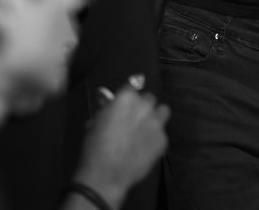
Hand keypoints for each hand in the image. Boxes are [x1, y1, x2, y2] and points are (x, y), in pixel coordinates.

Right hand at [67, 76, 169, 208]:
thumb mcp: (96, 121)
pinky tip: (145, 149)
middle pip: (149, 98)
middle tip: (135, 119)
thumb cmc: (95, 147)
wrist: (105, 175)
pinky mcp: (163, 140)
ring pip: (163, 111)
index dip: (131, 94)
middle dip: (143, 107)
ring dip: (155, 117)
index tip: (129, 101)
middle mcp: (144, 105)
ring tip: (146, 129)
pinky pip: (162, 134)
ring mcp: (156, 123)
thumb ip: (109, 109)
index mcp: (126, 97)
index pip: (134, 84)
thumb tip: (112, 106)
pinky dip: (155, 139)